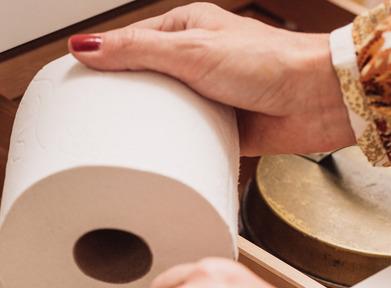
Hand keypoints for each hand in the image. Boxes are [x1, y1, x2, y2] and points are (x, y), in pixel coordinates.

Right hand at [68, 2, 355, 156]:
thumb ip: (136, 50)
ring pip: (160, 111)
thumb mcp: (191, 51)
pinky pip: (182, 137)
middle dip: (119, 97)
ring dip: (145, 124)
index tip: (72, 81)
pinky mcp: (216, 126)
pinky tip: (153, 153)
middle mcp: (193, 61)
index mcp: (184, 31)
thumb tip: (86, 45)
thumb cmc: (270, 63)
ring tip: (115, 139)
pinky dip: (169, 145)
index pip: (128, 43)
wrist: (318, 101)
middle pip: (140, 79)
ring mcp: (204, 95)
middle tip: (89, 116)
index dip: (99, 61)